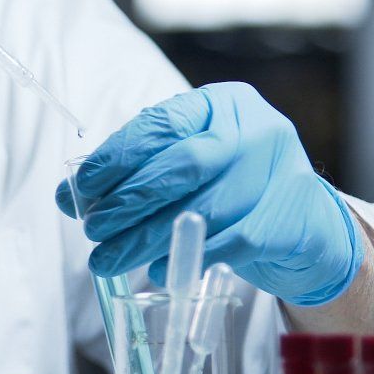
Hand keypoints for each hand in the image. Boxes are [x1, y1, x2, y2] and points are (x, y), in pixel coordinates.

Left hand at [55, 82, 362, 305]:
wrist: (304, 227)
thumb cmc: (231, 190)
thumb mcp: (188, 166)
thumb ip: (134, 173)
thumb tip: (69, 197)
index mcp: (225, 104)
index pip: (162, 124)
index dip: (116, 157)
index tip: (82, 187)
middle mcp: (258, 130)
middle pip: (183, 165)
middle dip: (128, 201)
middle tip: (92, 229)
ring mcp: (282, 173)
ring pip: (203, 209)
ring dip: (146, 238)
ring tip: (109, 258)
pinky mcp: (293, 220)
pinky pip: (229, 244)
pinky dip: (186, 259)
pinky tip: (156, 269)